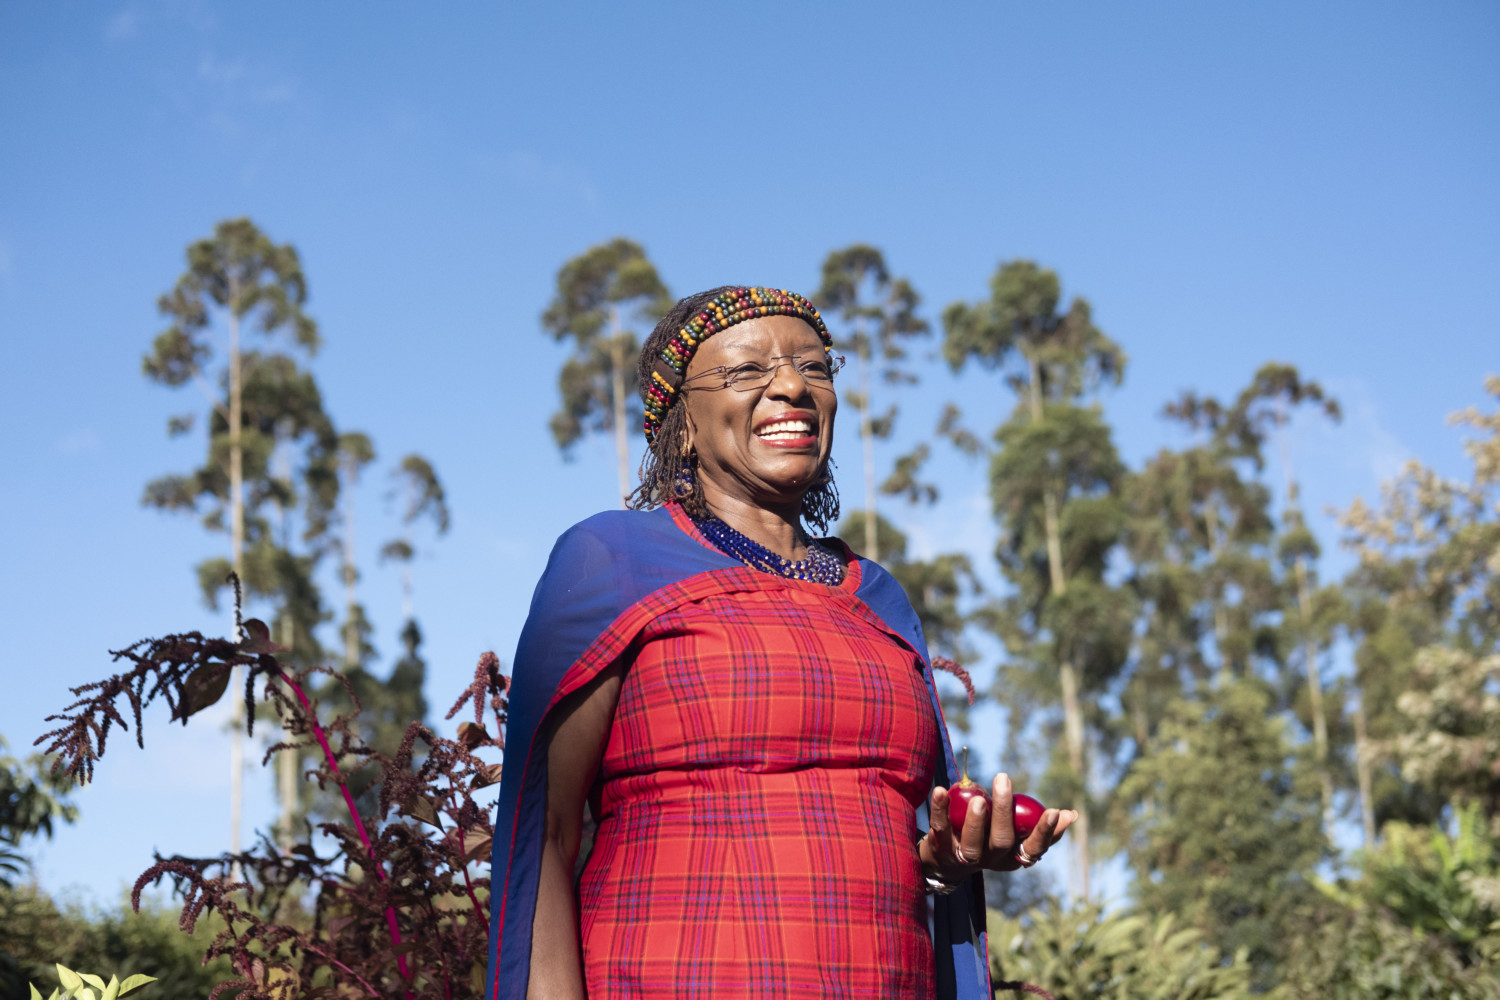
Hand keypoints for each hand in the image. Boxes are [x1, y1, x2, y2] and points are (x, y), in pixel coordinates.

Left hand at [918, 772, 1077, 879]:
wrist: (944, 861)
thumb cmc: (988, 838)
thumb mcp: (1014, 833)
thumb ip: (1036, 823)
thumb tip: (1071, 814)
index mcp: (1013, 855)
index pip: (1034, 849)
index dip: (1045, 832)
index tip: (1054, 811)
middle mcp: (991, 859)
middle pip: (1001, 841)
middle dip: (1004, 811)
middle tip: (1003, 778)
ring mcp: (965, 856)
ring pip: (972, 844)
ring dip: (976, 821)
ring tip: (978, 799)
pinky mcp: (941, 847)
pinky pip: (940, 827)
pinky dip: (940, 809)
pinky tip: (941, 790)